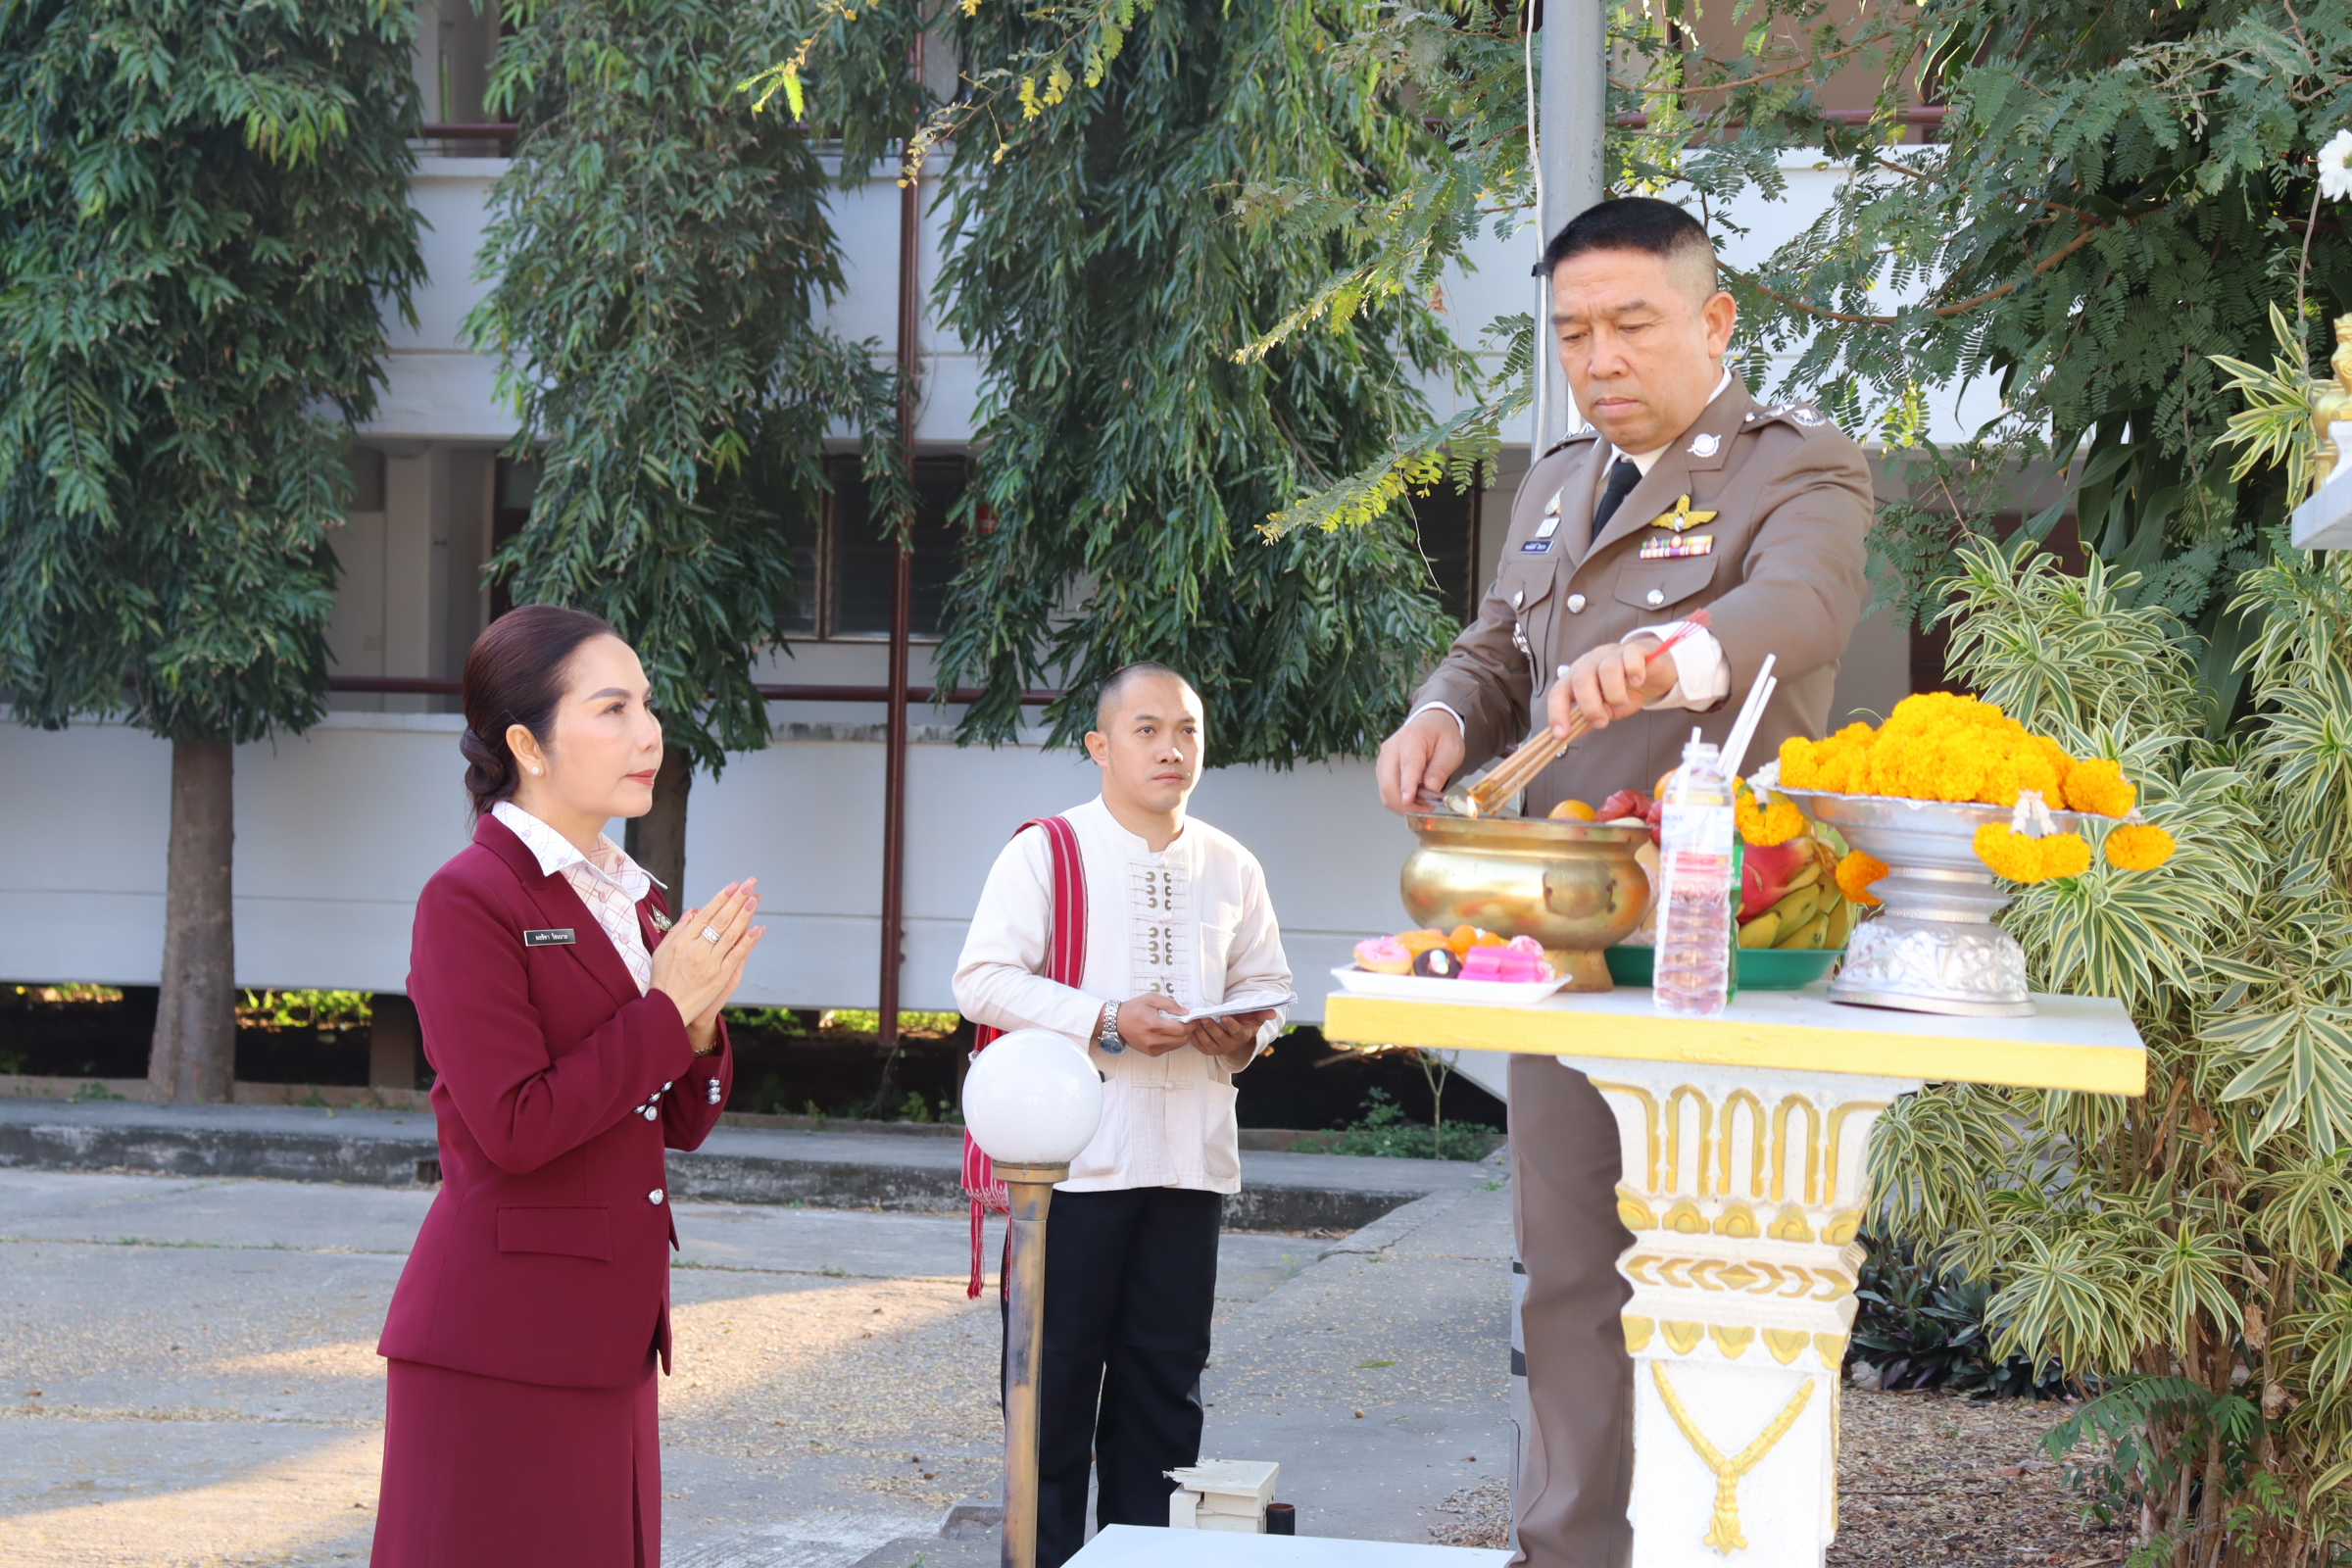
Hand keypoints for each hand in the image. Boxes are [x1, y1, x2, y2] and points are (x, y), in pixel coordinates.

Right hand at [649, 879, 765, 1042]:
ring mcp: (710, 963)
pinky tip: (758, 928)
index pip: (705, 914)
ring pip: (731, 934)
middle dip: (737, 899)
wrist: (666, 1009)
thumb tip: (693, 911)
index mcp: (682, 941)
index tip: (733, 885)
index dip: (721, 898)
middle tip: (749, 883)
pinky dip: (749, 941)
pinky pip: (737, 955)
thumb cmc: (663, 979)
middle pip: (720, 919)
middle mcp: (696, 949)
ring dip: (745, 914)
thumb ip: (677, 930)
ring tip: (755, 898)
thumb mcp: (662, 951)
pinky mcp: (720, 977)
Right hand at [1114, 992, 1193, 1056]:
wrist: (1116, 1022)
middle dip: (1190, 1030)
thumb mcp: (1151, 998)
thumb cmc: (1134, 1008)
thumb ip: (1170, 1004)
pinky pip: (1170, 1048)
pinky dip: (1175, 1041)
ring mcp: (1153, 1048)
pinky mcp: (1152, 1053)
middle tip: (1190, 1021)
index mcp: (1154, 1024)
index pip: (1181, 1029)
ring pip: (1178, 1045)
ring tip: (1180, 1026)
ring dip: (1183, 1036)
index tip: (1195, 1018)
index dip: (1192, 1024)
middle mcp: (1154, 1039)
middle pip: (1182, 1039)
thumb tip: (1186, 1011)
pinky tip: (1171, 1032)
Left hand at [1188, 1009, 1274, 1060]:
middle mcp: (1229, 1045)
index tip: (1224, 1016)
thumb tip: (1274, 1012)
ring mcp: (1218, 1049)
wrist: (1235, 1033)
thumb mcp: (1255, 1017)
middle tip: (1203, 1017)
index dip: (1230, 1024)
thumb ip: (1263, 1014)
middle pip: (1219, 1038)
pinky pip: (1198, 1045)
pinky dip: (1193, 1037)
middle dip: (1211, 1027)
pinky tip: (1189, 1027)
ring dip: (1199, 1032)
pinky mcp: (1207, 1050)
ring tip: (1194, 1021)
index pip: (1236, 1031)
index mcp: (1241, 1036)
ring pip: (1207, 1042)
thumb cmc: (1245, 1022)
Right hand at [1377, 709, 1465, 814]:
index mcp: (1411, 738)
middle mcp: (1391, 748)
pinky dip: (1398, 801)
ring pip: (1385, 790)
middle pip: (1389, 782)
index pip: (1408, 766)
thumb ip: (1441, 769)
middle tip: (1427, 808)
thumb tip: (1430, 788)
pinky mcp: (1381, 769)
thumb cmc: (1441, 735)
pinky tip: (1414, 800)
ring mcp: (1383, 759)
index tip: (1408, 800)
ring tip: (1424, 804)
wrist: (1430, 724)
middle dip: (1405, 803)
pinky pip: (1385, 791)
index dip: (1407, 786)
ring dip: (1402, 804)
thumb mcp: (1451, 749)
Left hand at [1545, 637, 1677, 737]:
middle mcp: (1592, 662)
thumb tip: (1571, 734)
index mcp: (1579, 675)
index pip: (1559, 691)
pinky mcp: (1635, 650)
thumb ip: (1589, 718)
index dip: (1557, 712)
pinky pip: (1631, 658)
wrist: (1653, 672)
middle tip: (1602, 722)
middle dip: (1590, 707)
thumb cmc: (1626, 690)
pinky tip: (1638, 681)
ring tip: (1622, 704)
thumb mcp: (1606, 708)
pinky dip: (1634, 673)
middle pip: (1581, 680)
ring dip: (1614, 695)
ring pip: (1607, 670)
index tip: (1561, 734)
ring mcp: (1613, 653)